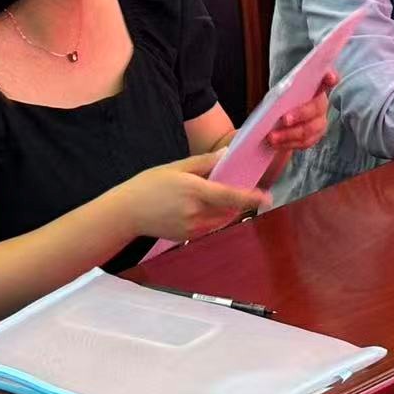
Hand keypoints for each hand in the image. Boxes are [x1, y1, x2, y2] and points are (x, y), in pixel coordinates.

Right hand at [121, 152, 267, 242]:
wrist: (127, 212)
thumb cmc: (149, 185)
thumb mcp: (176, 167)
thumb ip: (204, 162)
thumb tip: (226, 155)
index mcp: (195, 192)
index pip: (230, 197)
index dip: (250, 198)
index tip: (266, 197)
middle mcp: (196, 213)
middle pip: (229, 211)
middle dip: (239, 203)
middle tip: (241, 191)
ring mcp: (191, 228)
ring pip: (220, 221)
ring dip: (227, 211)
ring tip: (219, 197)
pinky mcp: (186, 238)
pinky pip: (208, 228)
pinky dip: (213, 219)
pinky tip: (202, 208)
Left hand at [265, 71, 334, 151]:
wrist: (280, 124)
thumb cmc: (281, 104)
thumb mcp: (279, 96)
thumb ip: (283, 95)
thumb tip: (274, 103)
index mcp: (315, 89)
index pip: (326, 81)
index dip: (330, 79)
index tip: (330, 77)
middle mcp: (321, 105)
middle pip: (316, 109)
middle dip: (300, 114)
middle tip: (284, 119)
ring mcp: (320, 123)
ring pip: (308, 129)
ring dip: (289, 134)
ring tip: (271, 137)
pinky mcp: (315, 137)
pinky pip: (304, 142)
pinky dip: (288, 143)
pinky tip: (276, 143)